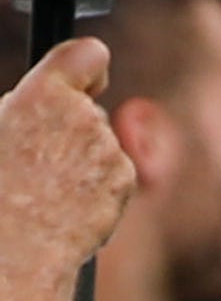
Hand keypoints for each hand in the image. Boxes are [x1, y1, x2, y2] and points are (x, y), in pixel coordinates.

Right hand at [0, 37, 134, 283]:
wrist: (14, 244)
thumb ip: (22, 106)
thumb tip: (30, 100)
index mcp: (44, 95)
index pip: (87, 55)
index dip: (87, 65)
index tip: (87, 74)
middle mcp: (86, 117)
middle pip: (88, 109)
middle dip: (71, 126)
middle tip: (36, 158)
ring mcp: (110, 151)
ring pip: (100, 145)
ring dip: (82, 159)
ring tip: (46, 188)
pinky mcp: (125, 181)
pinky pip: (112, 174)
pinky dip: (97, 186)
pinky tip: (67, 204)